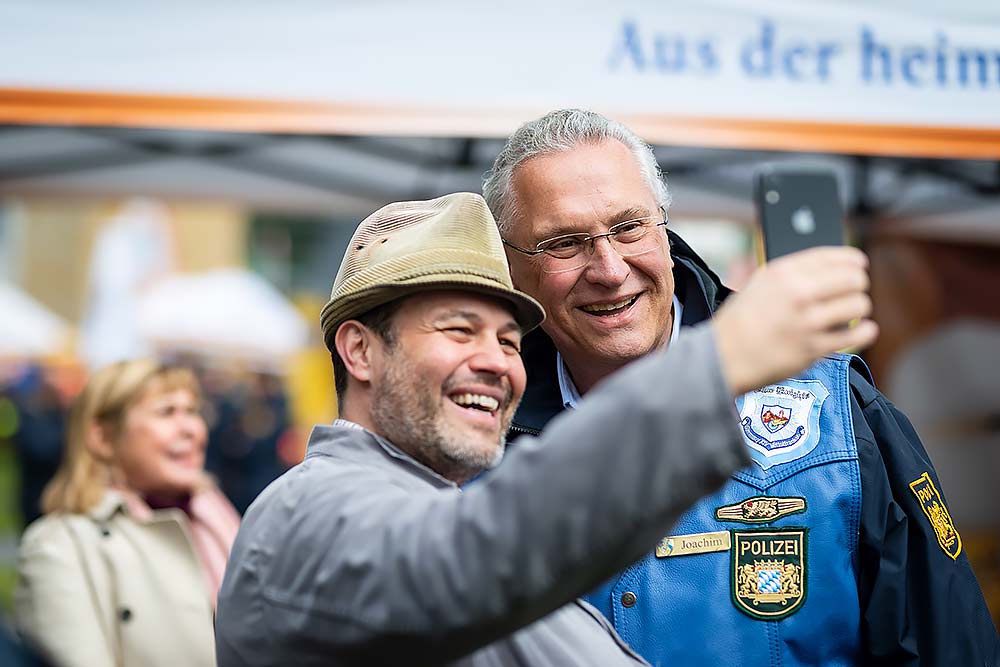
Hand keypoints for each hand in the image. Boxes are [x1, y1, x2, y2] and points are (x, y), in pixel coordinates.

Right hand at [712, 246, 878, 394]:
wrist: (723, 356)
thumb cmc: (741, 321)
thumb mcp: (759, 283)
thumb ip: (791, 271)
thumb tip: (827, 264)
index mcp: (784, 272)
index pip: (834, 256)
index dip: (853, 260)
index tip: (859, 265)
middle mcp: (798, 293)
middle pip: (853, 278)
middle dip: (857, 284)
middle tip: (853, 292)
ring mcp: (807, 321)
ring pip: (859, 305)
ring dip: (859, 308)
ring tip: (850, 314)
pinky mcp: (813, 348)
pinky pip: (856, 335)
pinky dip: (866, 332)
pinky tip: (864, 330)